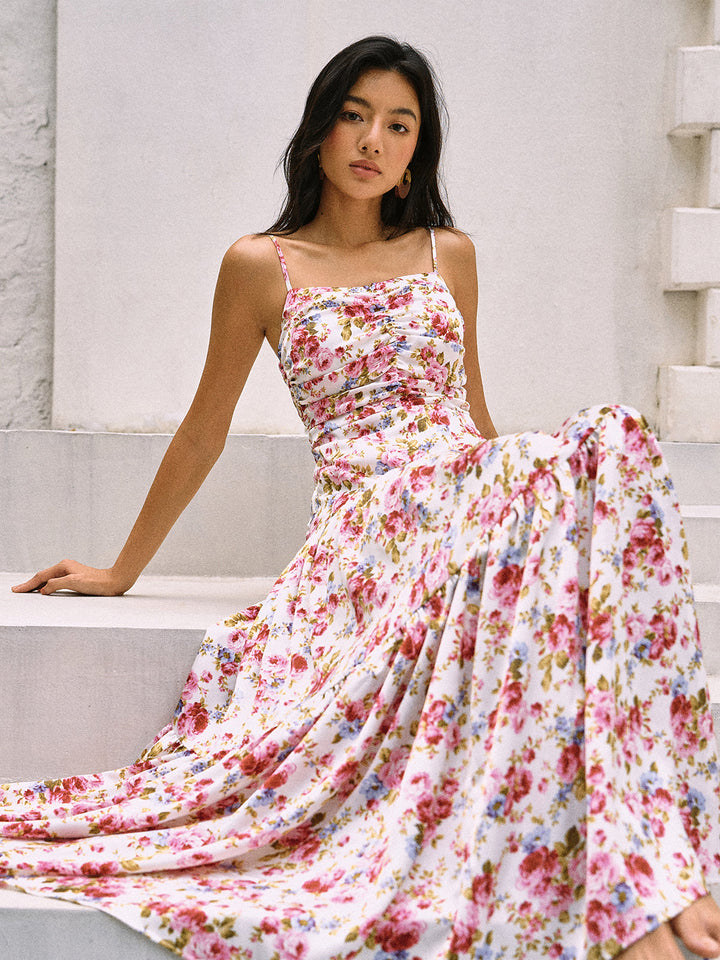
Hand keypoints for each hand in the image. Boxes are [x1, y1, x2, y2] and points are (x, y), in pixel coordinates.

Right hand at [11, 560, 132, 596]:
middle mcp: (65, 567)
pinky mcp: (75, 577)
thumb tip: (43, 589)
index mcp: (63, 566)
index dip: (28, 585)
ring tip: (27, 590)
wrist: (113, 582)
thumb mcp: (74, 583)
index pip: (41, 577)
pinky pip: (55, 581)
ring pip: (49, 579)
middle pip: (43, 576)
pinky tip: (45, 590)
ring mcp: (70, 572)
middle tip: (17, 590)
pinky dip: (47, 585)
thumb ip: (56, 584)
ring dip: (37, 585)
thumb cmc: (96, 582)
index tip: (17, 590)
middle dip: (30, 584)